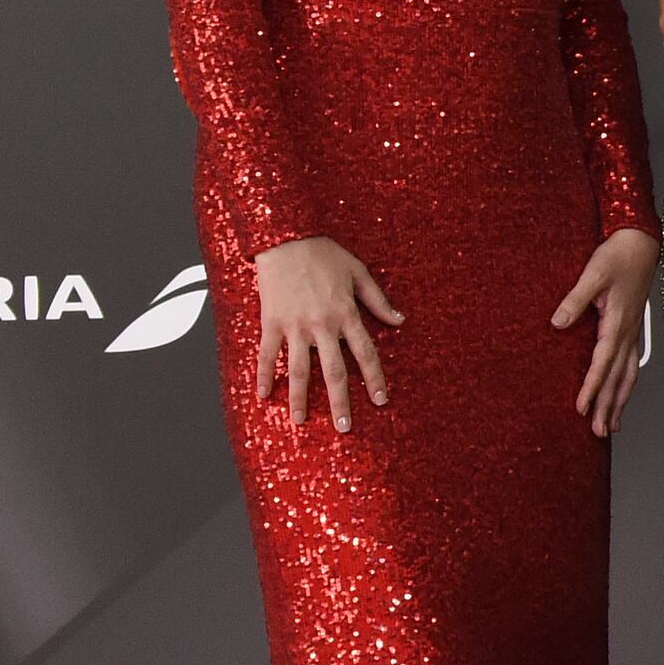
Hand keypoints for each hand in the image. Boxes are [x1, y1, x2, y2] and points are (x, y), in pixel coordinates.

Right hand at [250, 237, 395, 432]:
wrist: (286, 237)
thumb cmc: (324, 252)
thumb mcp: (359, 272)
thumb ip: (378, 300)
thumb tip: (400, 321)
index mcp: (346, 315)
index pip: (366, 354)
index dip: (375, 379)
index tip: (381, 401)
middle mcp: (322, 325)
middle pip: (334, 371)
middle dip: (340, 401)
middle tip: (344, 427)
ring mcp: (294, 326)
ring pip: (299, 369)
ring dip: (300, 398)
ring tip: (300, 421)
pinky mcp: (271, 322)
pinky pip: (266, 354)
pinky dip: (264, 375)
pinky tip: (263, 395)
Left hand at [553, 228, 658, 434]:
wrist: (641, 243)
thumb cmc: (617, 256)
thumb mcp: (592, 274)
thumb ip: (574, 299)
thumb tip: (558, 323)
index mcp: (617, 322)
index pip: (602, 363)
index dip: (592, 387)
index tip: (582, 408)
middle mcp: (628, 333)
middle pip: (618, 378)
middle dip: (609, 406)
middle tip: (599, 432)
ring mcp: (633, 332)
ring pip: (628, 375)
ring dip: (620, 402)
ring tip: (613, 425)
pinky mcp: (633, 329)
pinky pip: (632, 365)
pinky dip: (627, 384)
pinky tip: (623, 394)